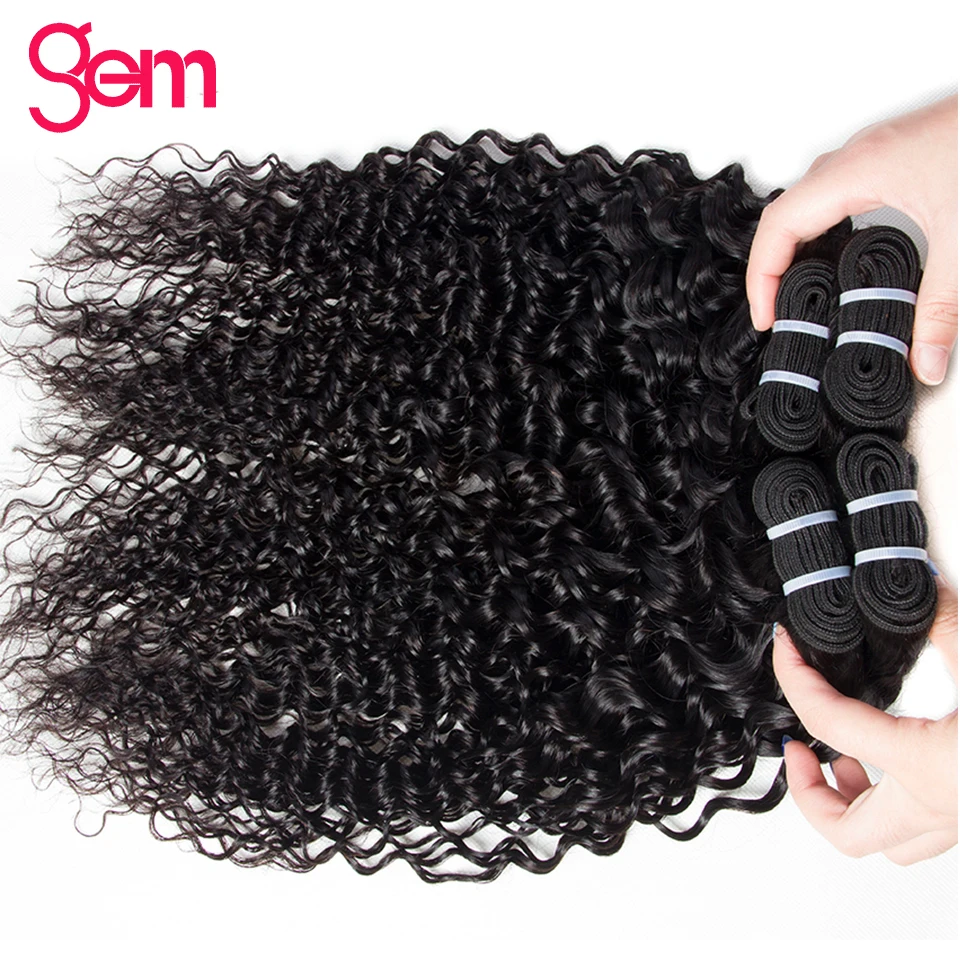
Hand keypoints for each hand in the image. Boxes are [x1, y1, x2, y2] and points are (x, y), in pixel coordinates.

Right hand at [746, 94, 957, 385]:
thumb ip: (942, 307)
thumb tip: (925, 360)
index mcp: (858, 170)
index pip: (779, 226)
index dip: (761, 276)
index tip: (768, 315)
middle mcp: (857, 157)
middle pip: (783, 214)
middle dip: (769, 266)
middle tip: (775, 310)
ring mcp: (873, 152)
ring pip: (806, 200)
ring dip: (792, 244)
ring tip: (795, 288)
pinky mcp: (892, 156)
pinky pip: (831, 191)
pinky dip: (819, 227)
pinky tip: (838, 252)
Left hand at [772, 581, 957, 864]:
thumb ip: (943, 618)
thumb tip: (918, 584)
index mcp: (931, 763)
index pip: (828, 720)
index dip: (794, 678)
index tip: (784, 649)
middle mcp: (944, 806)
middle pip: (846, 833)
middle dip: (809, 792)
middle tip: (800, 749)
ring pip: (888, 845)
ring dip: (853, 806)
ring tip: (846, 758)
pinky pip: (925, 831)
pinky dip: (895, 804)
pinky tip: (898, 761)